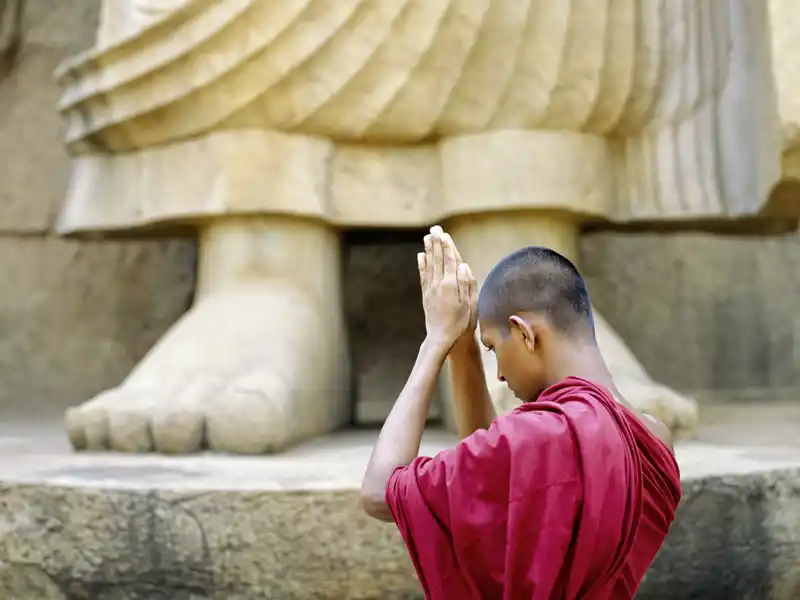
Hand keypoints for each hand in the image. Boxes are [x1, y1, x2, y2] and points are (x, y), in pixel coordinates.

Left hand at [417, 226, 474, 351]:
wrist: (441, 337)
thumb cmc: (460, 323)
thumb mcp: (469, 305)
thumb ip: (466, 283)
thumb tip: (463, 264)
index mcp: (451, 285)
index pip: (450, 261)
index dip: (447, 246)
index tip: (445, 234)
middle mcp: (438, 284)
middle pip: (438, 259)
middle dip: (437, 243)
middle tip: (434, 229)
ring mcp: (430, 289)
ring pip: (429, 265)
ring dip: (429, 250)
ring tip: (427, 237)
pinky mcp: (425, 295)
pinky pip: (423, 276)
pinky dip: (422, 265)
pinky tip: (420, 256)